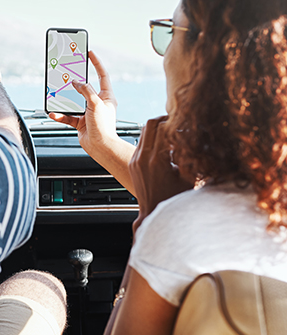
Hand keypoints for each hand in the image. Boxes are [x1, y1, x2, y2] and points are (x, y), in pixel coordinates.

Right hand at [48, 51, 136, 191]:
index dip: (96, 63)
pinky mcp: (80, 122)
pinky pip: (67, 116)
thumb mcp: (96, 103)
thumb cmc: (104, 127)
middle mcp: (97, 103)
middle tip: (66, 72)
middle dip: (74, 82)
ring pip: (73, 102)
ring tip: (56, 95)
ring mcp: (88, 113)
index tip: (89, 52)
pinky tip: (53, 113)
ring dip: (64, 100)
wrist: (101, 148)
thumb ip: (85, 90)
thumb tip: (76, 82)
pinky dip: (60, 115)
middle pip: (84, 88)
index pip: (102, 75)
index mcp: (106, 96)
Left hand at [129, 116, 192, 231]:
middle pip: (151, 124)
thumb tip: (202, 140)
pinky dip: (152, 139)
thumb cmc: (174, 200)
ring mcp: (135, 160)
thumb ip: (193, 157)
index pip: (164, 127)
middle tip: (178, 123)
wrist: (153, 214)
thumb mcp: (189, 178)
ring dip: (158, 129)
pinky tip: (165, 147)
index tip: (187, 123)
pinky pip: (141, 143)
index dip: (177, 122)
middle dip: (166, 120)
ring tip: (173, 134)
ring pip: (144, 131)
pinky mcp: (133, 163)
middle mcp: (143, 158)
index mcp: (157, 160)